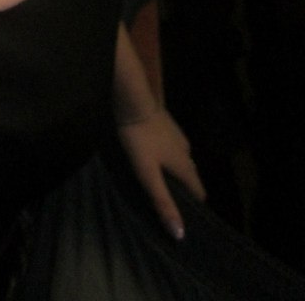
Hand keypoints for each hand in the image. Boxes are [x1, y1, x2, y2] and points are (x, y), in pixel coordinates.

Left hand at [117, 106, 205, 240]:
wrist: (134, 100)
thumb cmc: (140, 138)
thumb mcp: (147, 173)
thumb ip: (162, 201)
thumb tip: (180, 233)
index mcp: (185, 166)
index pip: (199, 192)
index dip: (195, 207)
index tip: (186, 218)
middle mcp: (187, 152)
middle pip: (191, 177)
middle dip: (184, 191)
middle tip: (170, 204)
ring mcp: (178, 136)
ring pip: (182, 161)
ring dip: (176, 174)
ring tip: (160, 183)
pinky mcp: (167, 126)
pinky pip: (172, 148)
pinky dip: (168, 159)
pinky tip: (154, 159)